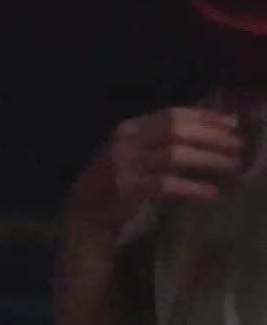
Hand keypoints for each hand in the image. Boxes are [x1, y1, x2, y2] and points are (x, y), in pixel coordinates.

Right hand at [69, 107, 243, 237]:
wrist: (84, 211)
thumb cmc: (116, 179)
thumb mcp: (134, 151)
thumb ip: (162, 140)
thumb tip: (210, 131)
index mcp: (129, 127)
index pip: (172, 114)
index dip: (205, 117)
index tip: (233, 123)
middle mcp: (125, 142)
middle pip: (176, 130)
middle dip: (212, 137)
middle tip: (239, 145)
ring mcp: (124, 166)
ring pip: (174, 155)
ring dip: (208, 159)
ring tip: (233, 166)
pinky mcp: (127, 190)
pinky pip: (166, 185)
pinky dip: (192, 187)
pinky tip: (212, 192)